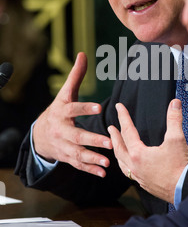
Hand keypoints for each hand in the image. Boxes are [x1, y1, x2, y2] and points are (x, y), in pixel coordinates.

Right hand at [33, 52, 111, 176]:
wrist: (40, 135)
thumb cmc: (58, 110)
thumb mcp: (64, 93)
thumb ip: (76, 76)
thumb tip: (83, 54)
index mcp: (62, 112)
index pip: (73, 109)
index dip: (85, 108)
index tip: (100, 107)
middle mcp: (61, 130)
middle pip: (76, 136)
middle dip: (92, 139)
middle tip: (109, 142)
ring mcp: (63, 146)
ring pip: (77, 153)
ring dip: (92, 158)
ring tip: (108, 161)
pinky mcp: (67, 157)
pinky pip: (78, 165)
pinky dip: (90, 169)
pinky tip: (104, 172)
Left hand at [108, 99, 187, 203]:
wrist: (185, 189)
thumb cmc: (180, 166)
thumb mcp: (177, 139)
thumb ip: (174, 119)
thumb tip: (175, 103)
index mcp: (138, 154)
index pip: (128, 131)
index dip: (123, 117)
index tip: (119, 107)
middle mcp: (135, 166)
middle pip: (119, 149)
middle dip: (114, 136)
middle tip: (110, 128)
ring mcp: (139, 177)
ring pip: (122, 163)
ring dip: (118, 153)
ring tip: (116, 147)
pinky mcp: (145, 184)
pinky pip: (129, 173)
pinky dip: (126, 166)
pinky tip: (130, 166)